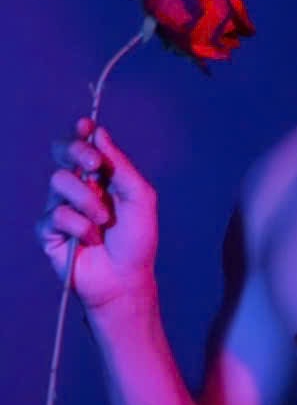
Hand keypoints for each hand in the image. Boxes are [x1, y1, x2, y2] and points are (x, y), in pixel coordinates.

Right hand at [36, 116, 158, 310]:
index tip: (85, 126)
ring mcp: (62, 207)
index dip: (81, 132)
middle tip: (94, 166)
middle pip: (62, 152)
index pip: (84, 145)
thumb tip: (100, 133)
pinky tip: (89, 241)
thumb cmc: (137, 241)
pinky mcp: (48, 231)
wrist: (126, 279)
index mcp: (101, 177)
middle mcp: (79, 187)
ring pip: (59, 181)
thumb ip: (120, 166)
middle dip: (77, 152)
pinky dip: (77, 226)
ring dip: (87, 201)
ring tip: (103, 223)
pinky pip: (54, 214)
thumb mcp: (140, 198)